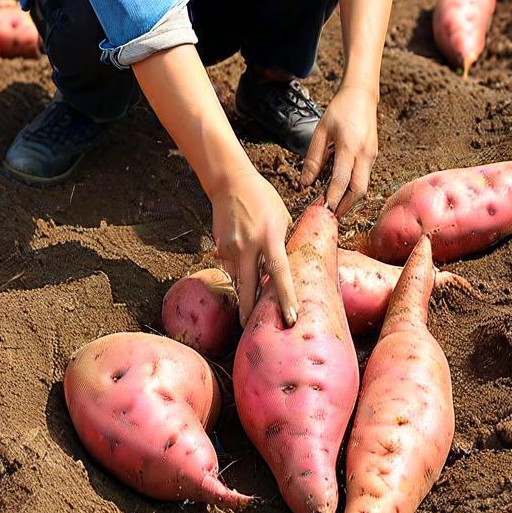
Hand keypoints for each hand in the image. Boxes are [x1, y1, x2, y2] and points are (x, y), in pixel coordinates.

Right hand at [210, 167, 297, 326]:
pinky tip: (242, 267)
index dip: (286, 297)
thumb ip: (284, 242)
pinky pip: (230, 267)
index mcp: (269, 237)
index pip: (280, 272)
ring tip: (249, 309)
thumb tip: (287, 266)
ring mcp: (231, 248)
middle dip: (250, 311)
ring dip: (245, 293)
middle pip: (249, 287)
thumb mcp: (282, 217)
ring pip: (238, 280)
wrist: (230, 182)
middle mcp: (248, 245)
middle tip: (251, 330)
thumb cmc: (263, 198)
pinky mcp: (220, 247)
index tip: (291, 318)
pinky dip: (238, 273)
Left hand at [299, 84, 378, 218]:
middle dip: (345, 206)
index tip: (322, 212)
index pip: (341, 180)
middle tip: (330, 216)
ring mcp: (372, 156)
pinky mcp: (373, 156)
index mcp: (349, 147)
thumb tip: (305, 184)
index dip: (332, 198)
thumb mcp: (320, 132)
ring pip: (363, 186)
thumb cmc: (339, 111)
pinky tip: (340, 191)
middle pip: (358, 190)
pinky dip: (353, 188)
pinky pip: (364, 177)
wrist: (362, 96)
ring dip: (349, 199)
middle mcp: (364, 154)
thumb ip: (313, 159)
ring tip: (332, 207)